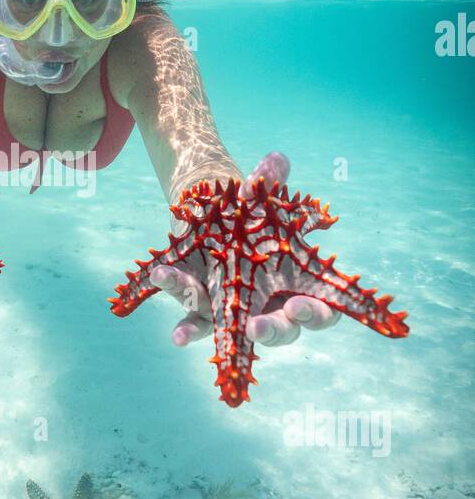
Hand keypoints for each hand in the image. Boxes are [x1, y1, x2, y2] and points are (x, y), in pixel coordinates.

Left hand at [151, 151, 340, 350]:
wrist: (219, 218)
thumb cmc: (256, 215)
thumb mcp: (262, 198)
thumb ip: (271, 182)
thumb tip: (274, 160)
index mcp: (301, 284)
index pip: (321, 311)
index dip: (315, 314)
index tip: (299, 306)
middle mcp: (273, 306)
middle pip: (281, 330)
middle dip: (270, 330)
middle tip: (258, 326)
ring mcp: (241, 312)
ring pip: (234, 328)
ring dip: (219, 328)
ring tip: (195, 332)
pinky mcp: (211, 312)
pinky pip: (200, 324)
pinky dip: (189, 330)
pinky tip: (176, 338)